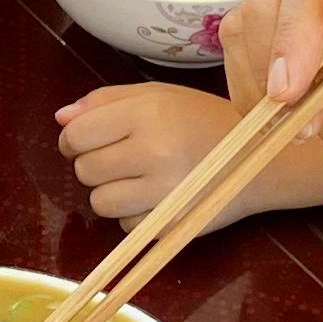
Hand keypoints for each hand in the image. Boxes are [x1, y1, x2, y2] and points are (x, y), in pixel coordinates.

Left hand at [54, 81, 240, 220]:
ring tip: (140, 178)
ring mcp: (165, 191)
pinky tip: (159, 197)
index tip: (87, 142)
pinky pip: (126, 226)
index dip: (73, 141)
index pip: (76, 136)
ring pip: (100, 202)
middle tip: (124, 158)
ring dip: (112, 193)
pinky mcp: (173, 223)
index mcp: (146, 114)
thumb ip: (105, 101)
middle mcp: (154, 151)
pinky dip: (135, 215)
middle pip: (85, 171)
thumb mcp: (158, 95)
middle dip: (96, 166)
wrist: (260, 157)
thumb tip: (62, 119)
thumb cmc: (203, 120)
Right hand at [232, 0, 322, 195]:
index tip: (292, 90)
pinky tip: (284, 119)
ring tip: (302, 122)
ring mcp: (315, 14)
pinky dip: (249, 90)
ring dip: (261, 78)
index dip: (297, 34)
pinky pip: (242, 52)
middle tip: (294, 114)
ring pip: (250, 21)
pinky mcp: (292, 48)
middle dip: (275, 60)